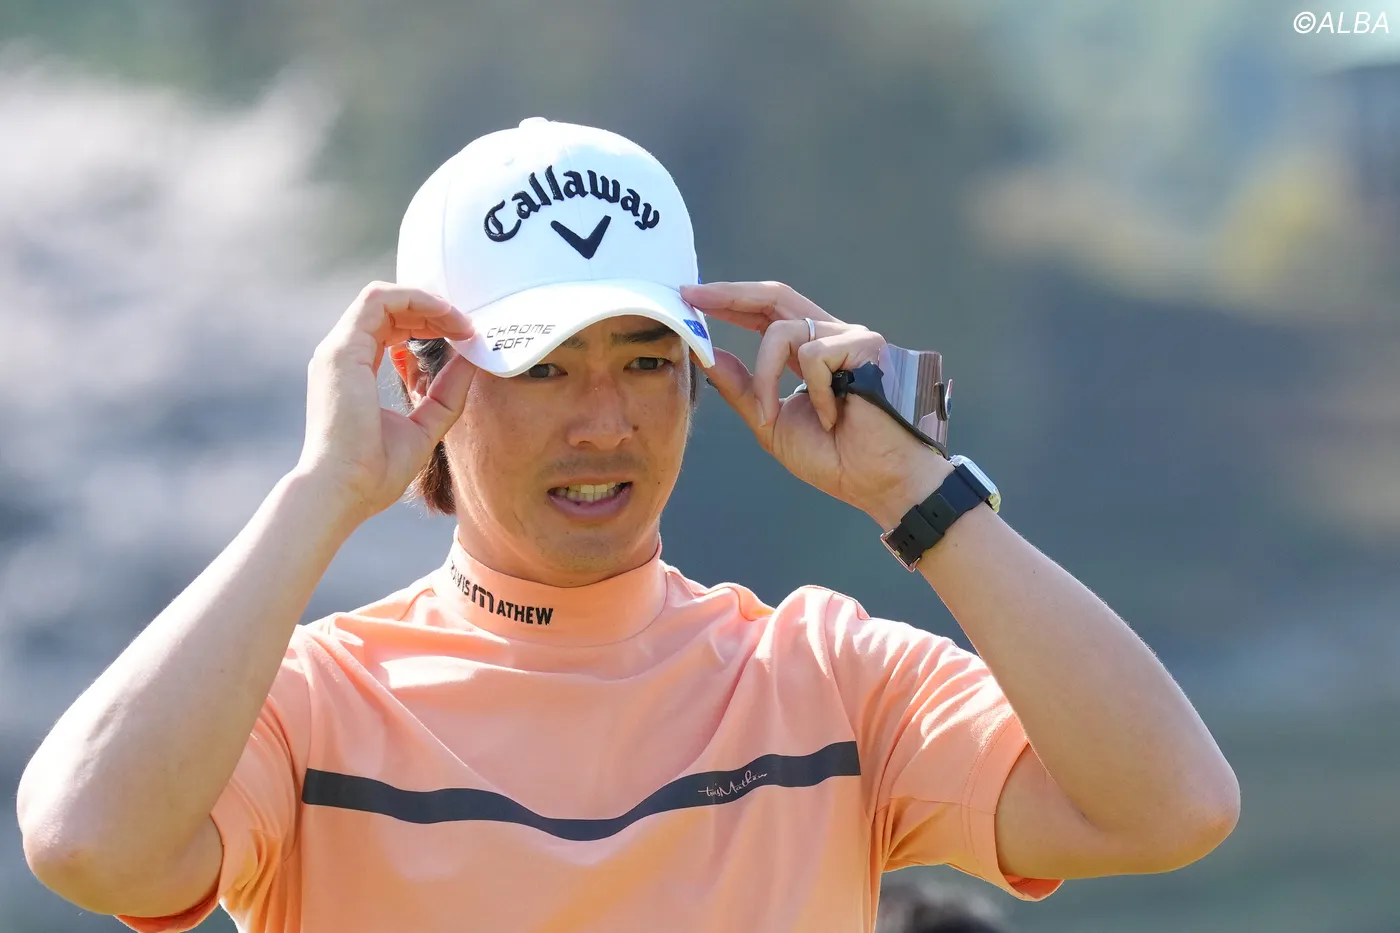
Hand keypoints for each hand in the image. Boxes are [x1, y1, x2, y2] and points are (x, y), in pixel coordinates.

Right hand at [295, 282, 476, 522]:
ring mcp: (339, 350)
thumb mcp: (426, 425)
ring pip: (383, 297)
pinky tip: (445, 317)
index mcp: (354, 370)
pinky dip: (415, 300)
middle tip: (469, 327)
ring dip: (427, 302)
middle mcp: (343, 355)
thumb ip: (446, 393)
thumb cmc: (376, 471)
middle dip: (432, 310)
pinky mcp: (343, 350)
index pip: (389, 327)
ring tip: (461, 322)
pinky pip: (379, 300)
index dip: (428, 323)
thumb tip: (471, 360)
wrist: (344, 491)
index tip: (463, 337)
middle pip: (388, 309)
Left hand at [682, 281, 951, 526]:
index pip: (767, 313)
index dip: (731, 302)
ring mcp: (850, 337)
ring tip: (775, 416)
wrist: (875, 481)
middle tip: (693, 297)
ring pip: (781, 333)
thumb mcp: (770, 420)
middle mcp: (831, 335)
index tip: (692, 299)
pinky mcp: (865, 345)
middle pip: (775, 295)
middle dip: (730, 294)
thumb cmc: (834, 457)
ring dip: (764, 378)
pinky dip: (812, 392)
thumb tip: (708, 355)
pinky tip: (833, 417)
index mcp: (810, 351)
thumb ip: (742, 388)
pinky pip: (811, 356)